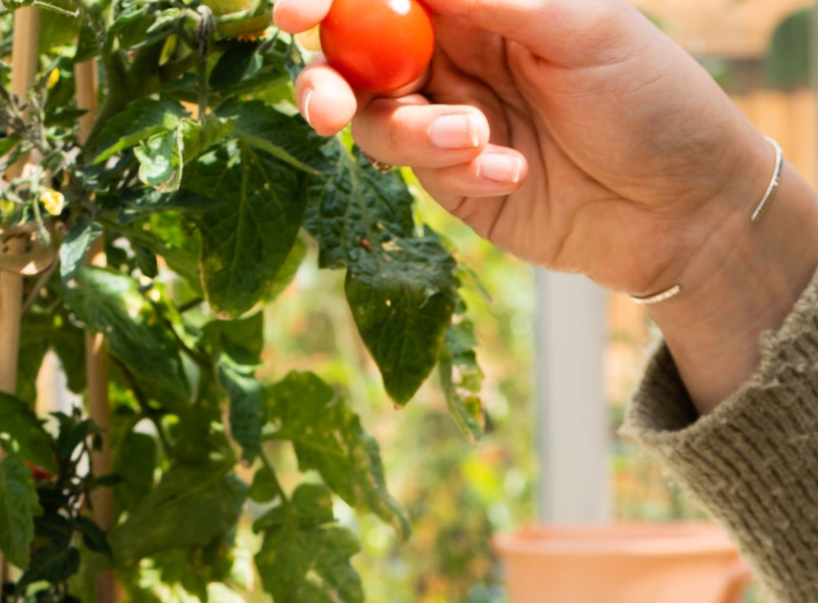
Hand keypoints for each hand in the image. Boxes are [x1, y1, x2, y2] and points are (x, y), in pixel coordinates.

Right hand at [279, 0, 817, 411]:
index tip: (300, 13)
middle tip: (328, 107)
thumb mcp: (576, 24)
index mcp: (479, 1)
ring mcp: (447, 120)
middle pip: (353, 57)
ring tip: (474, 143)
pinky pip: (418, 171)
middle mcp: (454, 54)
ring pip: (376, 121)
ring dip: (412, 135)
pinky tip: (512, 173)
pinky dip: (455, 170)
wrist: (677, 208)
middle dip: (329, 81)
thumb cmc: (647, 98)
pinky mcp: (452, 182)